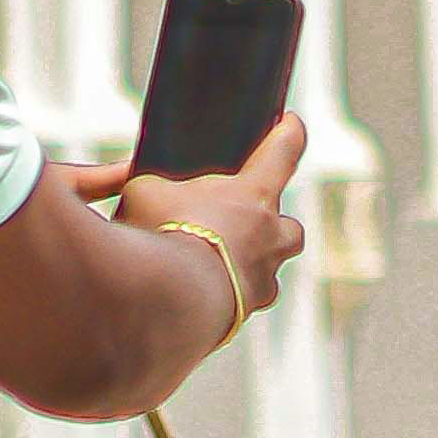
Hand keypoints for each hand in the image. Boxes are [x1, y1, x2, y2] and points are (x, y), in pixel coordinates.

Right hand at [116, 113, 308, 325]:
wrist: (167, 303)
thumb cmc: (160, 235)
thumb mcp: (145, 193)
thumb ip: (155, 186)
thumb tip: (149, 191)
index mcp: (255, 195)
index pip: (285, 151)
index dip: (289, 133)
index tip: (292, 123)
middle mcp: (272, 237)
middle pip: (290, 226)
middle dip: (272, 224)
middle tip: (242, 223)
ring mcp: (264, 279)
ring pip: (269, 267)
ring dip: (249, 264)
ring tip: (212, 264)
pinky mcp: (246, 315)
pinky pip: (244, 301)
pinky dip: (226, 296)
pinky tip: (196, 295)